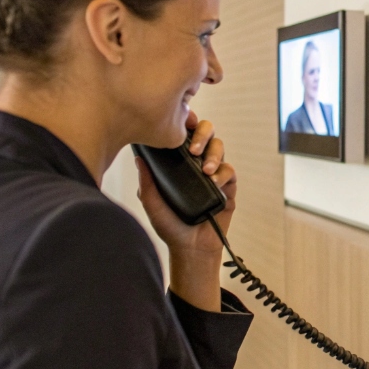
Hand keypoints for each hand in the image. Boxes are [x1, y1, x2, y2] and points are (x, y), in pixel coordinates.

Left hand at [136, 109, 237, 310]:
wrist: (189, 248)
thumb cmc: (169, 226)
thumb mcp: (152, 203)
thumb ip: (147, 182)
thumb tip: (139, 159)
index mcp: (179, 162)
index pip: (184, 134)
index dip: (186, 122)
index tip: (183, 120)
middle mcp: (197, 163)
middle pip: (207, 133)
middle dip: (202, 134)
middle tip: (193, 148)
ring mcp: (213, 173)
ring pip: (220, 148)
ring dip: (213, 154)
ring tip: (205, 169)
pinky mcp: (227, 187)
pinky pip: (229, 170)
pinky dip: (222, 173)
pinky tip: (213, 182)